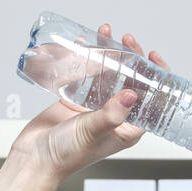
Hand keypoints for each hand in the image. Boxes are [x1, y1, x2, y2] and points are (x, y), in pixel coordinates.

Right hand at [0, 26, 171, 190]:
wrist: (34, 157)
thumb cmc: (67, 154)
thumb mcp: (93, 132)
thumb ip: (112, 114)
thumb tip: (133, 94)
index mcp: (128, 128)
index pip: (153, 101)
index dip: (157, 78)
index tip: (153, 58)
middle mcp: (116, 115)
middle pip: (132, 81)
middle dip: (132, 58)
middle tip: (127, 40)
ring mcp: (96, 105)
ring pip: (109, 73)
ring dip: (110, 53)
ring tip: (106, 33)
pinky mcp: (77, 98)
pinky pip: (86, 73)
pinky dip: (87, 57)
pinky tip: (87, 42)